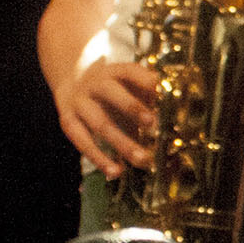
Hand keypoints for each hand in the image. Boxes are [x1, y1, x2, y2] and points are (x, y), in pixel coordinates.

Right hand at [56, 56, 159, 177]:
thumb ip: (149, 93)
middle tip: (153, 123)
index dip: (143, 79)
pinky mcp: (68, 121)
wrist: (72, 79)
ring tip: (143, 160)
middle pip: (113, 94)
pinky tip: (116, 171)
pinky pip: (82, 141)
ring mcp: (80, 102)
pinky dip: (99, 158)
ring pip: (100, 123)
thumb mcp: (129, 82)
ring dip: (122, 142)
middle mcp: (96, 84)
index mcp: (115, 71)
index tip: (158, 87)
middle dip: (132, 108)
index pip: (129, 71)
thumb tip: (175, 111)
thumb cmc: (114, 87)